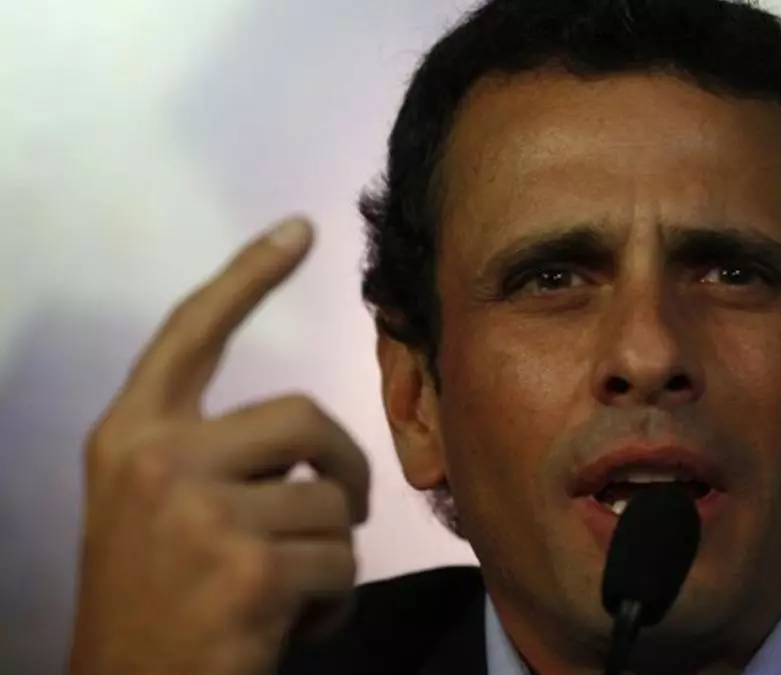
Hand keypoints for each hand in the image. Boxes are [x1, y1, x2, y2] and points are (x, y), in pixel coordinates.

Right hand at [66, 218, 370, 674]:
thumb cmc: (152, 605)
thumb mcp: (152, 512)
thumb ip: (208, 456)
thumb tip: (304, 439)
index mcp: (130, 438)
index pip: (192, 333)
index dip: (248, 276)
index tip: (298, 229)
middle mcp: (158, 461)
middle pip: (305, 415)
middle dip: (343, 467)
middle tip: (344, 510)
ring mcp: (201, 513)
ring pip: (333, 503)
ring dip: (328, 554)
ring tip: (285, 591)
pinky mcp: (248, 569)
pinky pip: (341, 563)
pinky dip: (333, 602)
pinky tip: (291, 627)